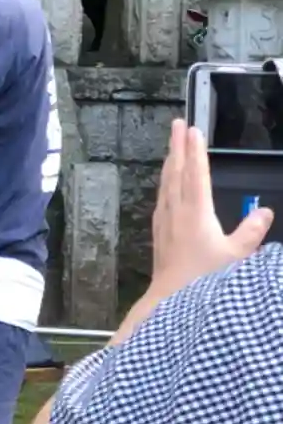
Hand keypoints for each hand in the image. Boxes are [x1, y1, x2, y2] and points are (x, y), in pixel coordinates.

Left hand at [150, 119, 272, 296]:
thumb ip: (251, 232)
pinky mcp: (159, 230)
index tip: (194, 130)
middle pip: (176, 171)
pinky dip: (166, 181)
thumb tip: (264, 210)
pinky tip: (166, 181)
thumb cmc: (204, 280)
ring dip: (170, 160)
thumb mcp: (236, 257)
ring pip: (166, 182)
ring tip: (173, 144)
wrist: (169, 300)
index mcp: (195, 213)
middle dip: (178, 146)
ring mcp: (164, 220)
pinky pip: (162, 196)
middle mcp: (176, 211)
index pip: (195, 174)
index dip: (196, 151)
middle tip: (177, 123)